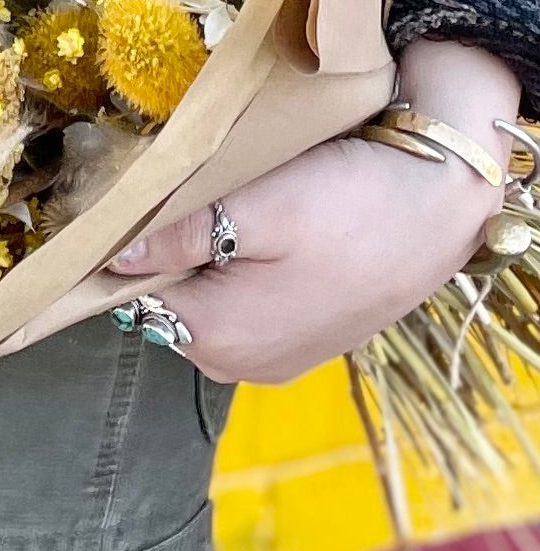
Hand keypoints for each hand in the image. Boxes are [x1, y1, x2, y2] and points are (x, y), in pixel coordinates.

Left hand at [109, 40, 517, 386]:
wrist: (438, 209)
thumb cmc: (349, 205)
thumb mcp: (256, 207)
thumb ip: (179, 236)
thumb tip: (112, 256)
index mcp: (219, 339)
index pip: (130, 295)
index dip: (123, 245)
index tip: (128, 201)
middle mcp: (240, 362)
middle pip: (164, 297)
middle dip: (164, 246)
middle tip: (183, 189)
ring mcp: (273, 354)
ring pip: (203, 294)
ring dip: (201, 251)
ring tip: (225, 200)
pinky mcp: (299, 334)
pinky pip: (240, 298)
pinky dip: (237, 262)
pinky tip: (257, 222)